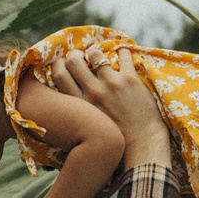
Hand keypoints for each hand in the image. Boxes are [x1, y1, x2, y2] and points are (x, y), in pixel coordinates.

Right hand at [50, 47, 168, 167]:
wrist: (141, 145)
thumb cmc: (112, 141)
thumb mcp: (85, 130)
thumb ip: (73, 117)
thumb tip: (57, 120)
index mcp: (80, 104)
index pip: (59, 74)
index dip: (58, 64)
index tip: (63, 64)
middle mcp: (93, 92)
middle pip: (74, 60)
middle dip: (75, 55)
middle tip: (80, 57)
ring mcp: (112, 84)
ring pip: (96, 54)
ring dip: (96, 53)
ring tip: (100, 57)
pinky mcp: (130, 80)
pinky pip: (124, 56)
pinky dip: (122, 52)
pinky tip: (121, 55)